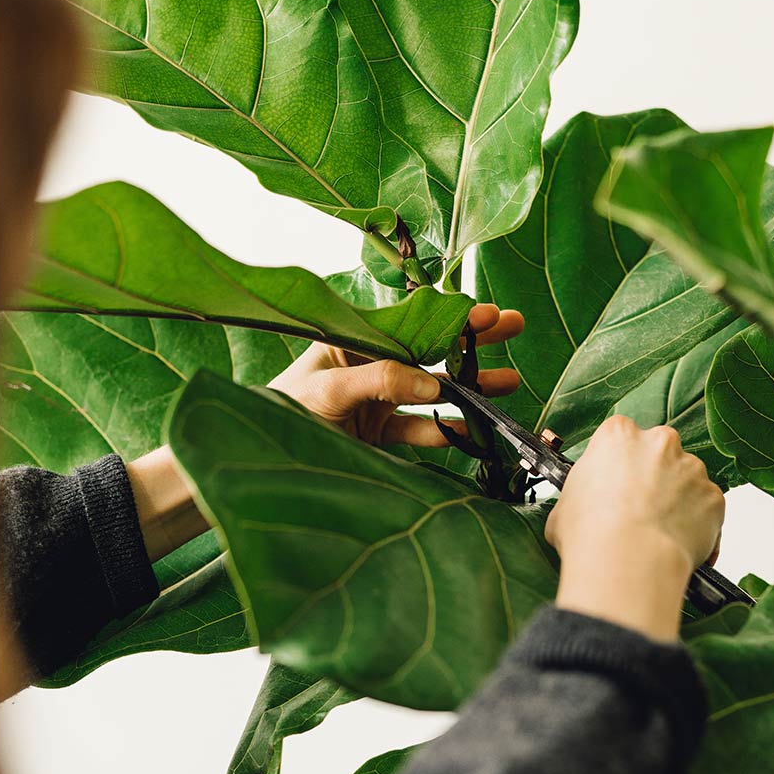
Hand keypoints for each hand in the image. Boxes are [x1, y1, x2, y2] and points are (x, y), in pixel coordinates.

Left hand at [267, 303, 523, 447]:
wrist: (258, 460)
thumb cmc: (282, 411)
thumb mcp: (328, 390)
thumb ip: (380, 381)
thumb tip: (433, 385)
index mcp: (353, 339)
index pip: (411, 323)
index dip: (450, 317)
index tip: (486, 314)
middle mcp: (370, 365)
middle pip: (430, 350)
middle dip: (472, 341)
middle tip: (515, 325)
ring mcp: (377, 400)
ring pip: (433, 391)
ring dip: (470, 389)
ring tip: (509, 383)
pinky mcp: (379, 434)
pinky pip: (419, 430)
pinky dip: (444, 432)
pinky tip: (471, 431)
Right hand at [545, 416, 724, 643]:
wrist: (626, 562)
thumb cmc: (591, 533)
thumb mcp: (565, 504)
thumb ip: (583, 493)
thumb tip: (583, 506)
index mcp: (619, 434)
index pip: (621, 437)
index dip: (619, 463)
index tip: (617, 483)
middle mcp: (660, 442)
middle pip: (660, 453)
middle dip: (653, 476)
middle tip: (638, 508)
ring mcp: (692, 468)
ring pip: (687, 480)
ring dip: (677, 500)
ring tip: (658, 534)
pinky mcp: (714, 497)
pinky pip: (707, 510)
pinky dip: (698, 525)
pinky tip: (678, 546)